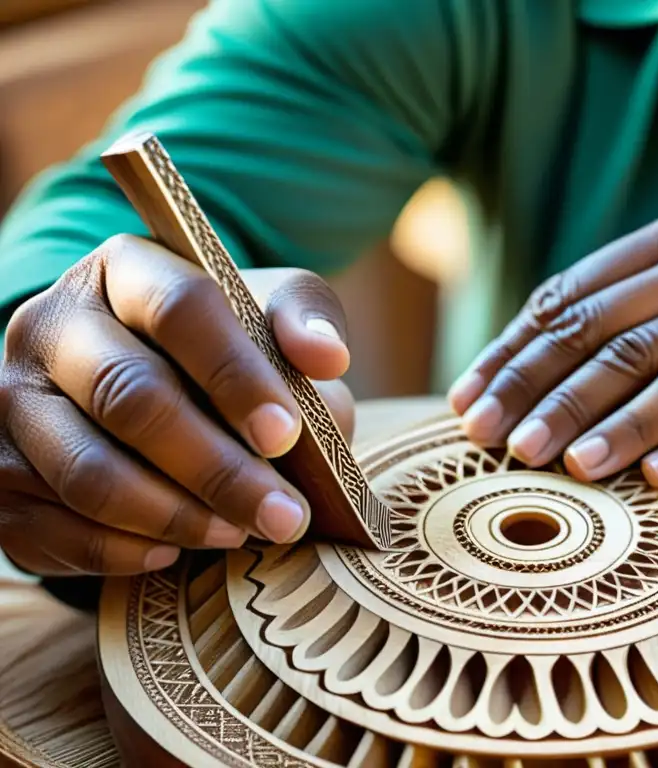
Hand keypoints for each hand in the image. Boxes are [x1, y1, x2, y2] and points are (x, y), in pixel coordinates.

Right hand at [0, 235, 353, 576]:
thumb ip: (306, 320)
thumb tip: (326, 355)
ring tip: (241, 534)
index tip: (286, 435)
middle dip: (218, 468)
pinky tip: (175, 552)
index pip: (180, 309)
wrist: (143, 382)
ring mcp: (12, 398)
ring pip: (89, 473)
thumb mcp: (270, 313)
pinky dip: (124, 551)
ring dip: (176, 518)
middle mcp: (52, 324)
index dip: (235, 375)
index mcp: (125, 269)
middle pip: (131, 398)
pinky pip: (54, 528)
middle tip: (283, 516)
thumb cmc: (222, 347)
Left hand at [448, 202, 657, 493]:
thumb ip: (641, 307)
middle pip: (617, 334)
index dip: (518, 348)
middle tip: (491, 438)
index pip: (584, 292)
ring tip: (554, 464)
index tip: (470, 397)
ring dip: (607, 425)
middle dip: (542, 390)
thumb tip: (526, 356)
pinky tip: (652, 481)